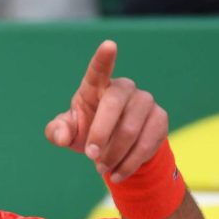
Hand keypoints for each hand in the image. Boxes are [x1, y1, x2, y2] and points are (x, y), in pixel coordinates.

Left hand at [44, 40, 167, 182]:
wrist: (117, 149)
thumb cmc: (87, 132)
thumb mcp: (67, 133)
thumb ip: (57, 132)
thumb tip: (62, 137)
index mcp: (95, 86)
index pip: (99, 69)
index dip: (104, 58)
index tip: (109, 45)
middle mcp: (123, 88)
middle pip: (113, 104)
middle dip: (100, 134)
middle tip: (91, 156)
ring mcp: (145, 101)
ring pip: (131, 129)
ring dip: (114, 154)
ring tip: (101, 168)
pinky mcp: (160, 119)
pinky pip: (147, 143)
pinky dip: (129, 163)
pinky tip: (118, 173)